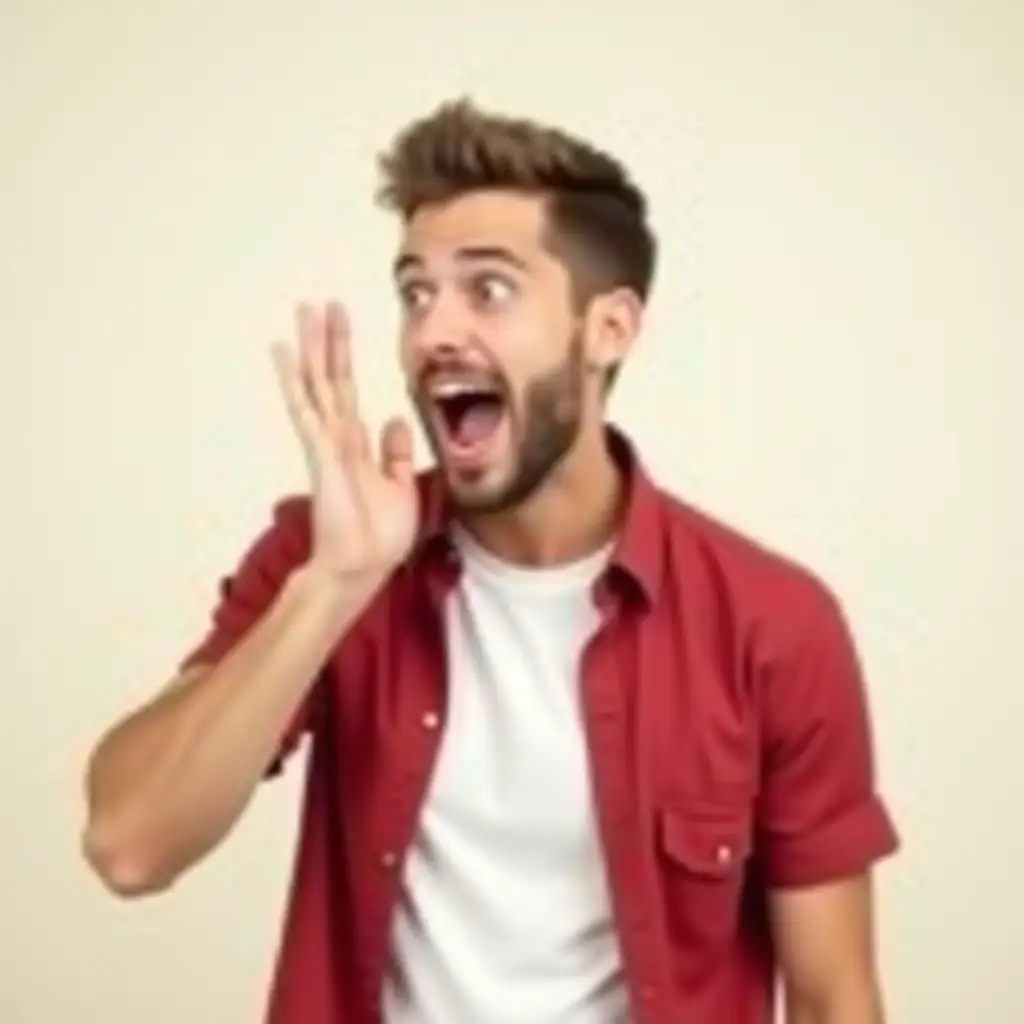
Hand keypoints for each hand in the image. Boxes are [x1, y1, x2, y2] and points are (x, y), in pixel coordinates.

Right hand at [272, 301, 418, 584]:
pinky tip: (283, 351)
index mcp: (357, 443)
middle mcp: (338, 437)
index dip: (344, 356)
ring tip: (304, 310)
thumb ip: (396, 453)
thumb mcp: (401, 487)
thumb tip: (397, 418)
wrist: (364, 567)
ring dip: (311, 347)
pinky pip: (306, 408)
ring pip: (317, 384)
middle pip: (330, 378)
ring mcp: (326, 442)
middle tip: (322, 303)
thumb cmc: (379, 535)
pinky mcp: (321, 453)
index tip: (342, 324)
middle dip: (328, 340)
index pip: (348, 389)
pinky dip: (294, 378)